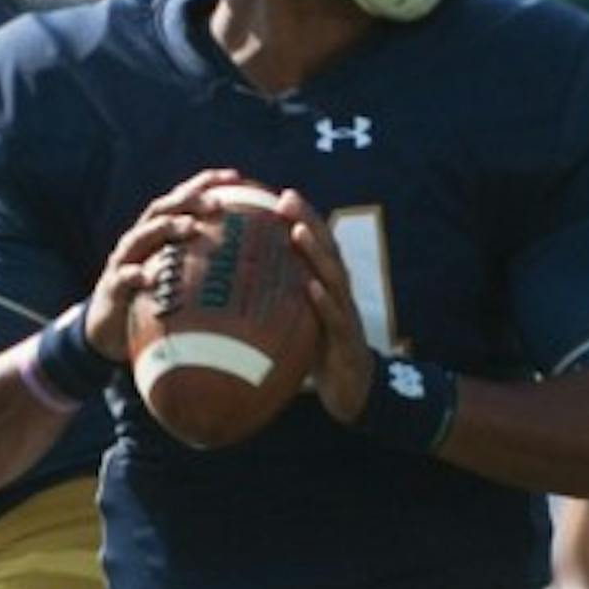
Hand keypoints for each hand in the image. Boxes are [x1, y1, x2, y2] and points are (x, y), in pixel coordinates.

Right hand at [85, 169, 248, 361]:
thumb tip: (262, 269)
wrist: (112, 329)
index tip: (236, 178)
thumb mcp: (183, 282)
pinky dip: (134, 275)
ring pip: (142, 237)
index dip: (206, 185)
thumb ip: (212, 270)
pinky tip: (147, 277)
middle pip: (162, 210)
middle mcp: (141, 240)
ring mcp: (124, 261)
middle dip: (189, 200)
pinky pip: (122, 279)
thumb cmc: (156, 302)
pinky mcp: (111, 288)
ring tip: (190, 227)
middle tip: (217, 202)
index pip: (183, 201)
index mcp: (159, 234)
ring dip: (166, 228)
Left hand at [281, 194, 375, 422]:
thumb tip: (235, 292)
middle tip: (286, 198)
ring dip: (315, 253)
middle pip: (326, 250)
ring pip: (333, 278)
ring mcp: (345, 315)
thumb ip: (277, 303)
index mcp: (326, 287)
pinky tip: (311, 287)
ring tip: (297, 231)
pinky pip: (335, 319)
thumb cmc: (321, 356)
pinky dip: (324, 302)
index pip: (315, 245)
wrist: (354, 393)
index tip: (277, 194)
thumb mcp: (297, 324)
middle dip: (308, 221)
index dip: (300, 218)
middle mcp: (338, 294)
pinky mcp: (347, 342)